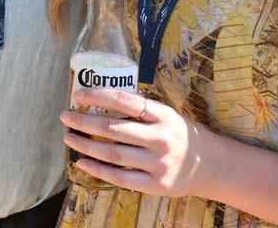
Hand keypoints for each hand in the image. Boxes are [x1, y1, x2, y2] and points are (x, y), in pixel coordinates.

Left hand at [61, 88, 220, 197]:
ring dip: (86, 145)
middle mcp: (160, 138)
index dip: (98, 96)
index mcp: (163, 115)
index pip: (125, 101)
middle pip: (113, 129)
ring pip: (113, 154)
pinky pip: (120, 177)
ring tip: (68, 137)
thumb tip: (102, 97)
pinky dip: (98, 170)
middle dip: (84, 122)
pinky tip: (82, 161)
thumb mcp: (167, 114)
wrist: (211, 165)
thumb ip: (141, 110)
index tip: (78, 94)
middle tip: (65, 116)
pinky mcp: (155, 184)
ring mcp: (157, 163)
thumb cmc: (181, 134)